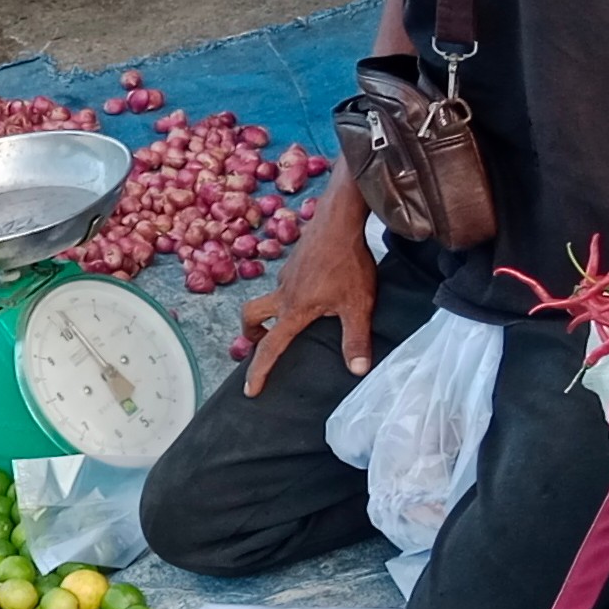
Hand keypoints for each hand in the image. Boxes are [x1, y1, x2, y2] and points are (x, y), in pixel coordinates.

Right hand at [239, 183, 376, 395]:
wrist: (340, 217)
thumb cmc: (348, 261)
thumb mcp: (358, 304)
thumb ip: (356, 338)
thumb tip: (357, 370)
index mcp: (294, 309)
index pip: (271, 347)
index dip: (259, 371)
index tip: (250, 390)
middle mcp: (284, 292)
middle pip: (252, 314)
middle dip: (251, 332)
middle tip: (260, 342)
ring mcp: (287, 273)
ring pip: (270, 295)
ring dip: (274, 309)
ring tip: (296, 317)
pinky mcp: (295, 259)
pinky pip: (286, 281)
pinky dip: (291, 291)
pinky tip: (315, 288)